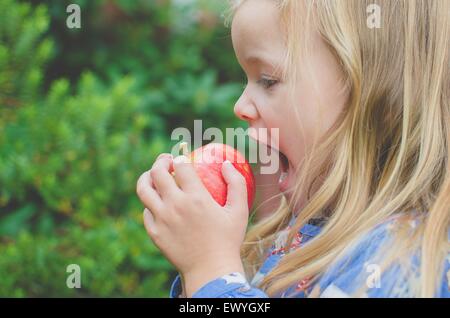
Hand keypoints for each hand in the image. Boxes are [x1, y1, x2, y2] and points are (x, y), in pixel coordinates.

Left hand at [136, 153, 248, 295]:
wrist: (211, 271)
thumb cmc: (228, 240)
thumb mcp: (239, 210)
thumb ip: (236, 183)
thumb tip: (227, 163)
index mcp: (196, 197)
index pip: (181, 165)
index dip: (180, 157)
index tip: (182, 158)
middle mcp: (175, 205)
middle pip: (157, 172)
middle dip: (161, 161)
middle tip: (166, 161)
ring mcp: (161, 219)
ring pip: (143, 189)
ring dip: (146, 177)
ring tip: (152, 176)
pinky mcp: (154, 233)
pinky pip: (146, 212)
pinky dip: (150, 204)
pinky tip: (158, 204)